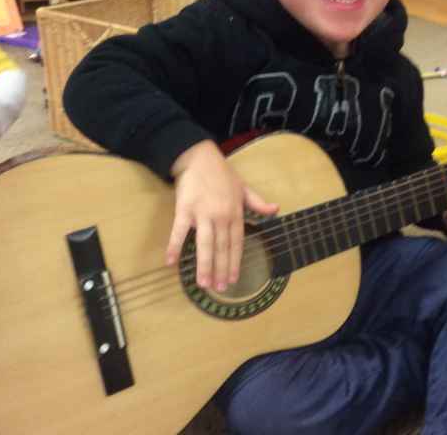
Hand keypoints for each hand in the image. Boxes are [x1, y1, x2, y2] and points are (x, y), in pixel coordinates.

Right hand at [167, 140, 278, 291]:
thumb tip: (276, 209)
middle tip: (219, 288)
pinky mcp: (184, 210)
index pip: (236, 243)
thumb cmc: (222, 174)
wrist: (199, 157)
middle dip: (221, 270)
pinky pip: (179, 231)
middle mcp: (221, 216)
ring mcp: (202, 214)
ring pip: (205, 244)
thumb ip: (258, 202)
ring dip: (204, 265)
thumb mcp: (244, 188)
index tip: (234, 279)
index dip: (235, 262)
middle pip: (221, 248)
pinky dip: (175, 246)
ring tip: (203, 283)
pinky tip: (171, 262)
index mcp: (235, 214)